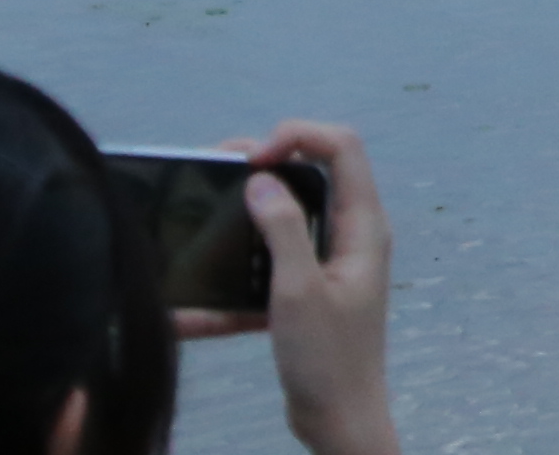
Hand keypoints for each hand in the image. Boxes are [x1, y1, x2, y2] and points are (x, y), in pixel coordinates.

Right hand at [166, 121, 397, 454]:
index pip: (342, 149)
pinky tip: (196, 300)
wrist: (339, 421)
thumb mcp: (299, 291)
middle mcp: (351, 236)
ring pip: (285, 219)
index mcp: (363, 227)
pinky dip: (237, 273)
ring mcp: (329, 262)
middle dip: (266, 164)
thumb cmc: (329, 361)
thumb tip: (263, 179)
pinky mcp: (307, 290)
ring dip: (245, 214)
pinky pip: (268, 267)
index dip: (298, 137)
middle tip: (217, 168)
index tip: (252, 158)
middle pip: (312, 174)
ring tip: (204, 208)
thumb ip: (284, 231)